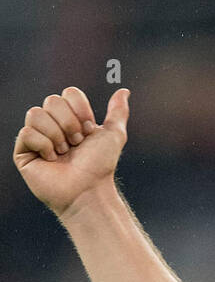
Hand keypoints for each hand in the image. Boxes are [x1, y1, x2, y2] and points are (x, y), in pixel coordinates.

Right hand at [12, 86, 129, 218]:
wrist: (89, 190)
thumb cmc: (101, 166)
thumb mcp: (114, 135)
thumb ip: (118, 112)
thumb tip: (124, 91)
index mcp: (70, 117)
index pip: (69, 93)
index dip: (81, 111)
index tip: (89, 132)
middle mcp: (52, 124)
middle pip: (52, 100)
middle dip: (70, 124)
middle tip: (76, 145)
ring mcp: (36, 136)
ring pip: (36, 113)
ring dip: (56, 135)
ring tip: (64, 153)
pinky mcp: (23, 151)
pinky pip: (27, 132)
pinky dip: (43, 146)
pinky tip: (51, 160)